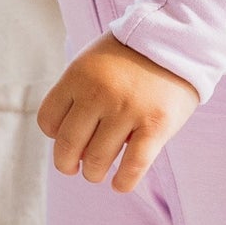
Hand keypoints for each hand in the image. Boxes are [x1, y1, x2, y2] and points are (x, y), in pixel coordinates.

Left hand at [38, 33, 199, 193]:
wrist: (177, 40)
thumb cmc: (130, 56)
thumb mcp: (92, 62)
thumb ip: (76, 94)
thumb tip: (69, 144)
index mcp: (78, 75)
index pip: (48, 121)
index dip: (54, 135)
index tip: (66, 137)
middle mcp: (99, 93)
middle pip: (67, 145)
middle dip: (67, 164)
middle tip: (75, 167)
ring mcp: (128, 110)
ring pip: (97, 161)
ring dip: (94, 173)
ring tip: (99, 172)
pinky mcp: (156, 125)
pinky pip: (133, 166)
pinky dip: (123, 182)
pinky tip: (120, 184)